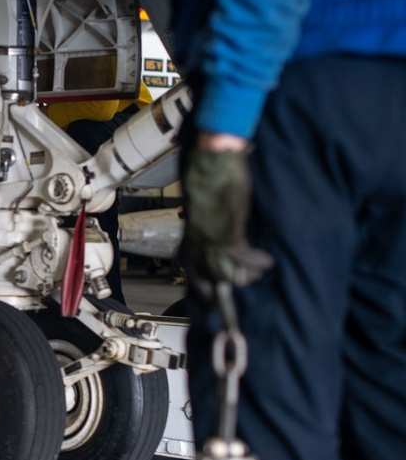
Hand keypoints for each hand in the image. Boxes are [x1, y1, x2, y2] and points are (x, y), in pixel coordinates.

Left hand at [182, 139, 273, 293]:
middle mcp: (199, 242)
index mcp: (192, 237)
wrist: (212, 160)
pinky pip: (244, 257)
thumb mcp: (201, 207)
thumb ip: (205, 223)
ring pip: (227, 274)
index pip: (194, 272)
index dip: (204, 289)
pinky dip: (259, 262)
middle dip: (225, 293)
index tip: (214, 299)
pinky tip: (268, 260)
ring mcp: (213, 239)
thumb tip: (207, 228)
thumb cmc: (207, 177)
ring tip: (261, 270)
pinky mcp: (230, 231)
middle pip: (209, 280)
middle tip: (242, 292)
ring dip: (248, 276)